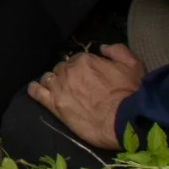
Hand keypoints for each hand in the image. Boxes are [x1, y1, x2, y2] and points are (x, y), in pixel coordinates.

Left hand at [26, 44, 147, 151]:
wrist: (124, 121)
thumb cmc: (131, 93)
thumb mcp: (134, 65)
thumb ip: (117, 51)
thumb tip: (103, 47)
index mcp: (85, 60)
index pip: (77, 60)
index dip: (82, 68)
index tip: (88, 76)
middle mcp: (69, 71)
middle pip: (61, 69)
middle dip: (67, 75)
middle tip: (76, 86)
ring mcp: (60, 88)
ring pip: (48, 78)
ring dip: (53, 82)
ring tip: (58, 90)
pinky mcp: (54, 105)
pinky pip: (36, 93)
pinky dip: (34, 90)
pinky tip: (36, 90)